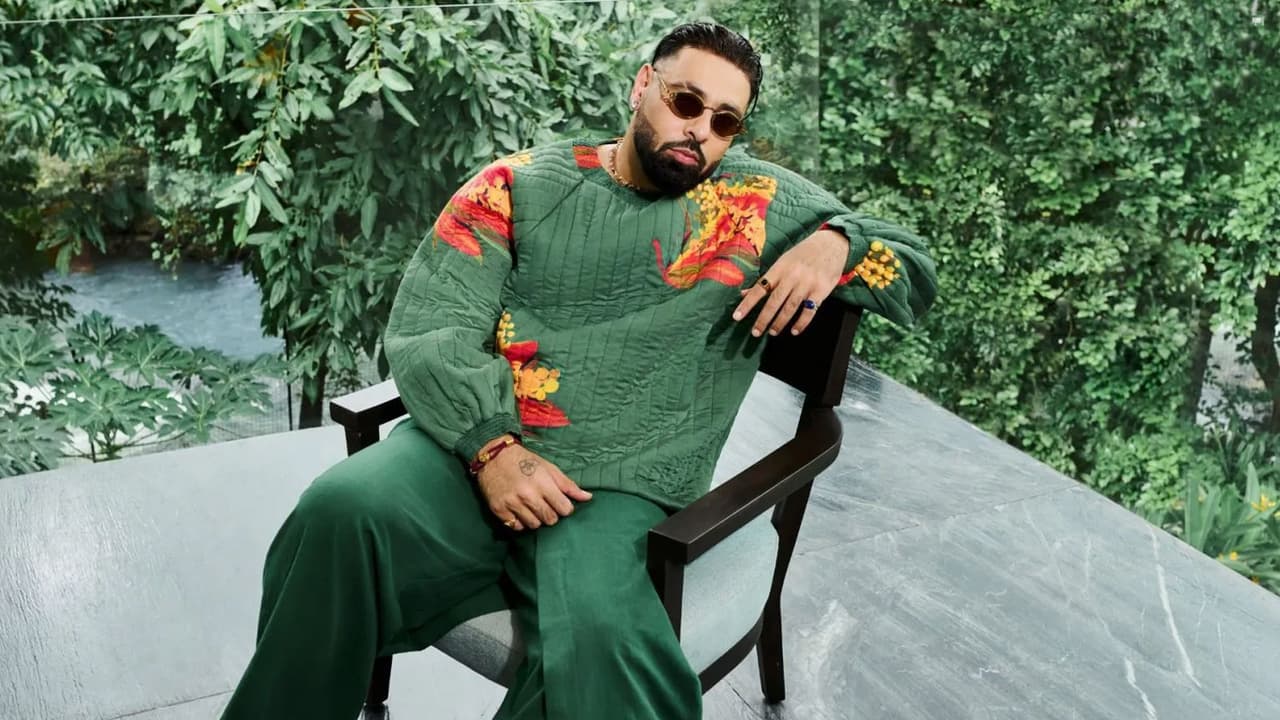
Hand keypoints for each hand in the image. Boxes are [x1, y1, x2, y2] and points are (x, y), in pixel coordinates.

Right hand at [475, 444, 591, 530]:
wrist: (494, 456)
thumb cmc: (524, 461)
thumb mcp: (548, 468)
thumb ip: (568, 485)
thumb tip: (588, 497)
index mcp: (543, 483)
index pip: (564, 509)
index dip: (565, 508)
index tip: (560, 503)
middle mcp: (527, 495)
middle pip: (550, 519)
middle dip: (551, 514)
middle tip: (545, 505)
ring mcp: (512, 503)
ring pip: (534, 525)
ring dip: (536, 519)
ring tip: (532, 507)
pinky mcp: (499, 510)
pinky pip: (516, 526)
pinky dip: (520, 521)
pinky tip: (519, 510)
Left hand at [733, 229, 848, 336]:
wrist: (831, 244)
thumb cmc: (803, 253)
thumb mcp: (783, 261)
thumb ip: (766, 279)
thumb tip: (744, 292)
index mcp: (779, 268)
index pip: (759, 289)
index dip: (747, 304)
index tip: (737, 316)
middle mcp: (792, 276)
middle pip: (774, 302)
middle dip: (763, 319)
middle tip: (755, 332)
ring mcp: (807, 284)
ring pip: (790, 308)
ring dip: (780, 322)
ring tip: (772, 332)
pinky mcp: (821, 290)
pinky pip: (809, 311)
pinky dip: (801, 323)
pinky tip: (795, 330)